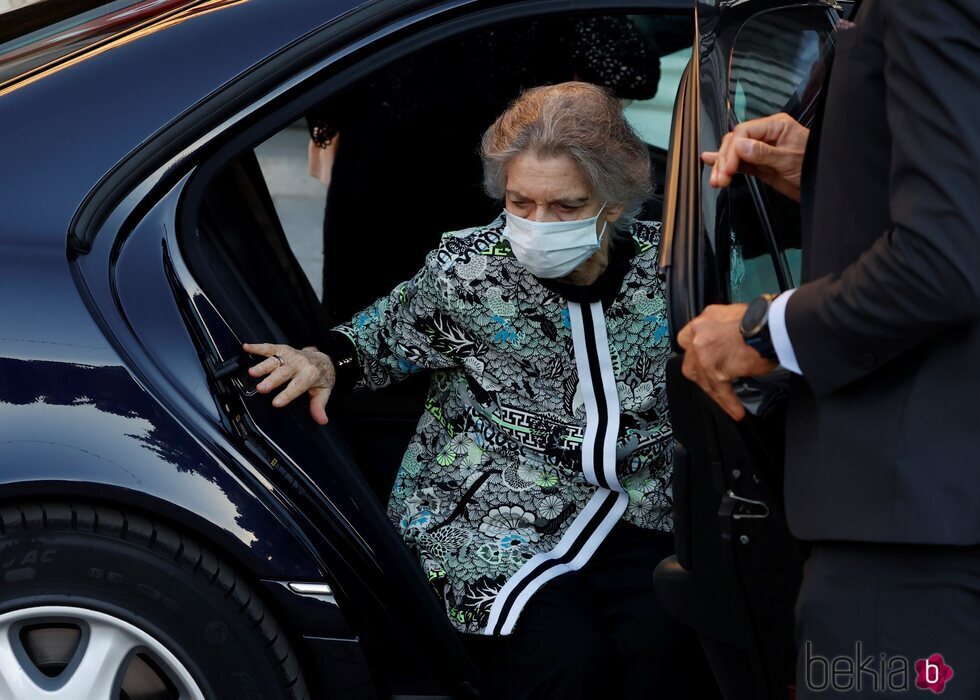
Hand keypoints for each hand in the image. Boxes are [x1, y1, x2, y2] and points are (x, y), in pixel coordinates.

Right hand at [242, 342, 335, 424]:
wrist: (323, 358)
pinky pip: (269, 348)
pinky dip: (257, 347)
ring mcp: (290, 355)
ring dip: (262, 366)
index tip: (276, 403)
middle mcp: (299, 364)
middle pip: (283, 373)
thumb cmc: (321, 376)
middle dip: (271, 380)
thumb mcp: (324, 392)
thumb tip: (322, 420)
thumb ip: (319, 405)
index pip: (298, 386)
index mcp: (310, 374)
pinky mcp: (283, 349)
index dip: (287, 394)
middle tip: (261, 389)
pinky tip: (246, 348)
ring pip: (274, 361)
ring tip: (252, 372)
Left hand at [676, 305, 777, 420]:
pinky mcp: (714, 369)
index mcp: (708, 317)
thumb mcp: (739, 314)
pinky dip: (729, 402)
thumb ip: (729, 326)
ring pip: (703, 378)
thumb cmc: (763, 318)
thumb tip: (736, 338)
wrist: (770, 325)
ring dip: (716, 391)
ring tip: (729, 402)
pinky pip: (720, 390)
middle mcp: (701, 332)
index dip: (696, 350)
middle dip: (701, 372)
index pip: (691, 336)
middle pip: (690, 360)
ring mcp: (703, 351)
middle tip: (714, 379)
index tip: (704, 358)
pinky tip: (736, 411)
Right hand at [701, 113, 808, 201]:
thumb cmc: (814, 167)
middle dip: (725, 160)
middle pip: (735, 141)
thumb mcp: (789, 159)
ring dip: (722, 166)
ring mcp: (761, 149)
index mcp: (776, 126)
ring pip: (733, 152)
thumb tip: (740, 146)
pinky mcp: (759, 163)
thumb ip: (764, 153)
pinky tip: (712, 164)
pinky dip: (726, 164)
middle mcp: (766, 135)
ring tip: (716, 181)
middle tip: (721, 179)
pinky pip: (739, 162)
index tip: (729, 169)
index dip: (732, 150)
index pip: (744, 132)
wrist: (824, 186)